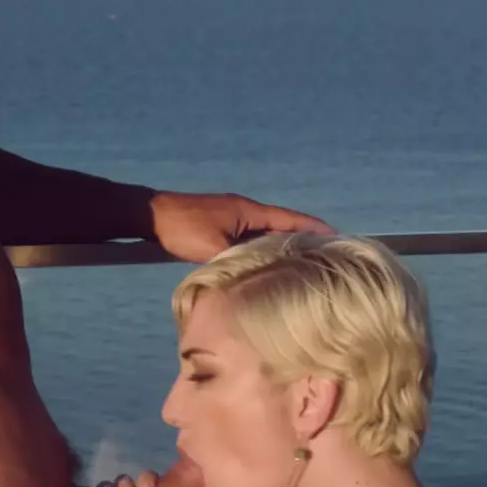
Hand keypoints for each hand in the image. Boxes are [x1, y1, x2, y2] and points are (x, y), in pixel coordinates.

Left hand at [149, 191, 335, 262]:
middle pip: (282, 225)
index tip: (335, 237)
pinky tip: (267, 262)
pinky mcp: (221, 225)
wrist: (151, 215)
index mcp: (249, 212)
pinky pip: (251, 237)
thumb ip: (240, 259)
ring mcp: (233, 217)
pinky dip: (264, 247)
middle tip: (323, 255)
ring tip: (301, 261)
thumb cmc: (183, 228)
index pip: (289, 219)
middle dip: (303, 237)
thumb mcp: (214, 247)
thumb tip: (263, 274)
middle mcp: (246, 211)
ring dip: (283, 243)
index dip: (312, 228)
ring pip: (266, 232)